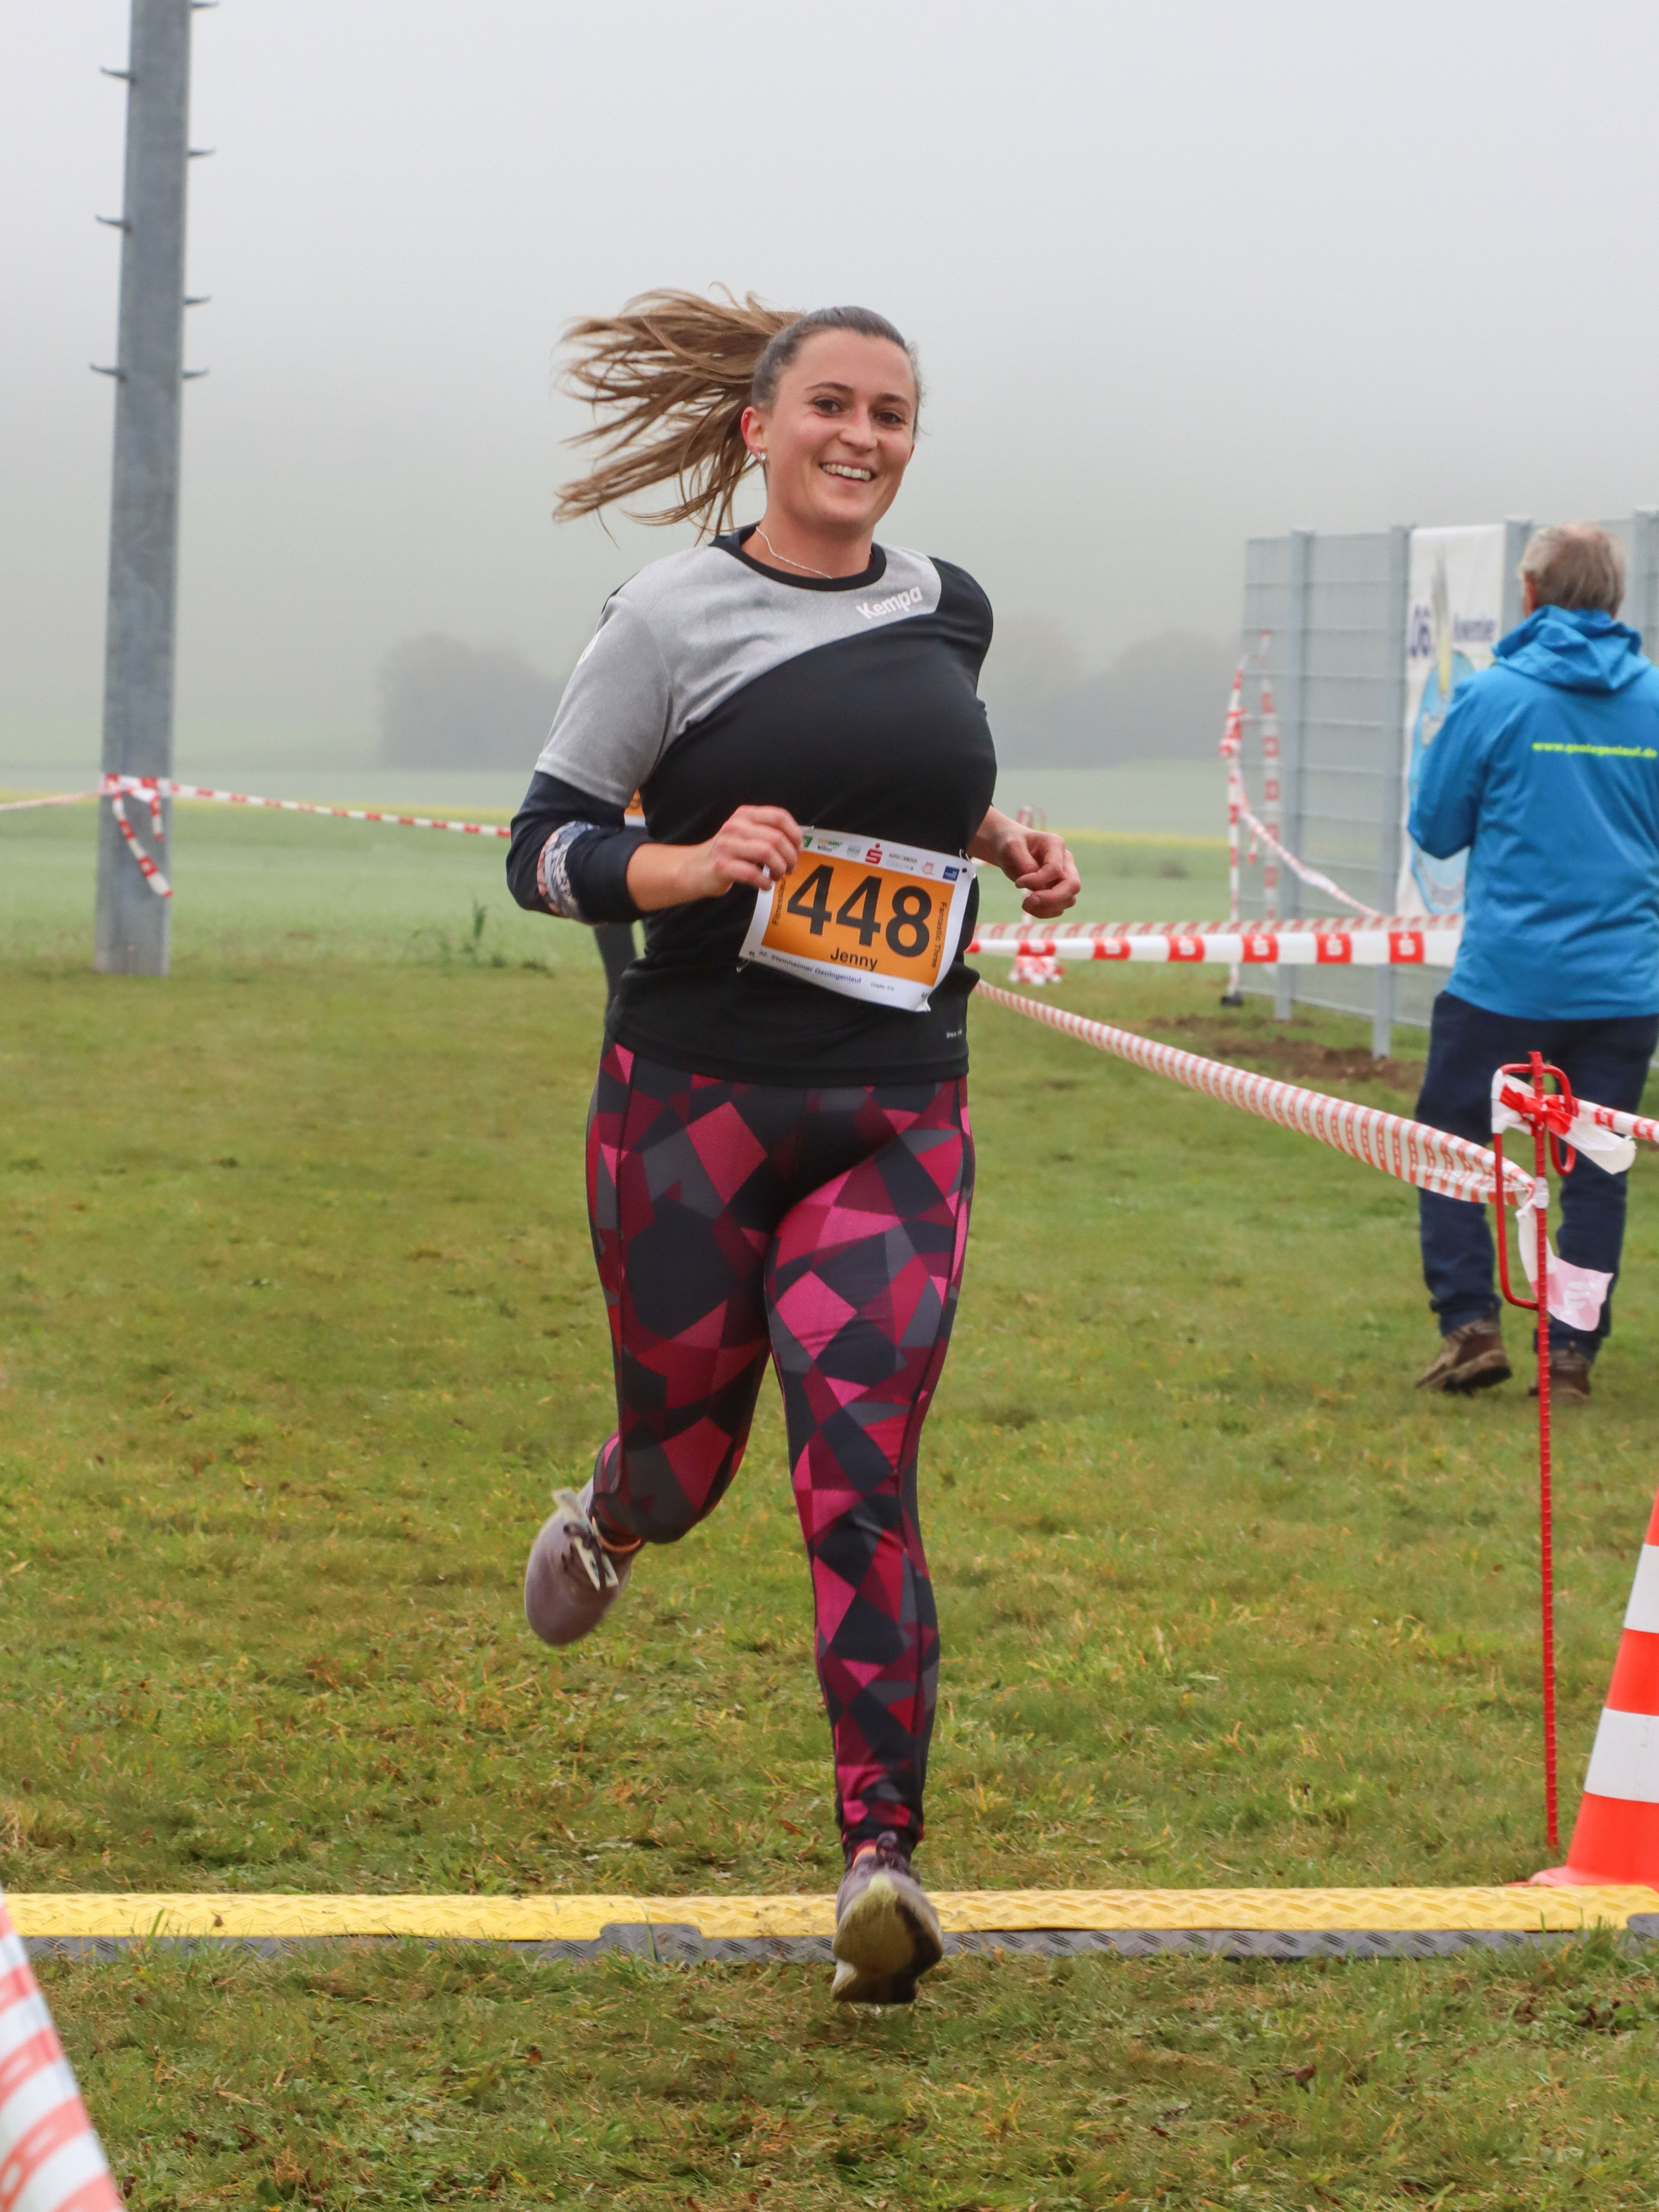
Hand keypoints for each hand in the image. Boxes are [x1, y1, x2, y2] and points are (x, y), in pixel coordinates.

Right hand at [626, 805, 801, 910]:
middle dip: (790, 856)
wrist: (695, 869)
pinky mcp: (721, 866)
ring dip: (779, 869)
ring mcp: (727, 845)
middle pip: (776, 838)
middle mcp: (735, 826)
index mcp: (745, 815)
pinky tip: (765, 885)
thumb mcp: (746, 834)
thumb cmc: (728, 854)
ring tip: (777, 876)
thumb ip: (767, 833)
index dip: (795, 834)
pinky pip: (752, 873)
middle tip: (789, 868)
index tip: (798, 849)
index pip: (779, 816)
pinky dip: (764, 882)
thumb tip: (797, 844)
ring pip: (767, 853)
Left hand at [969, 809, 1080, 918]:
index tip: (1018, 883)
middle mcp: (1065, 861)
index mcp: (1055, 844)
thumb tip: (1037, 886)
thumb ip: (1024, 862)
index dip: (1037, 880)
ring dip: (1046, 908)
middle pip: (1072, 886)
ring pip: (1069, 900)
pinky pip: (1060, 907)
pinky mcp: (1059, 889)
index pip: (1055, 869)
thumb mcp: (1011, 847)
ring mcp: (1065, 876)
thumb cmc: (1010, 843)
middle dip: (1051, 898)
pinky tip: (1030, 907)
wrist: (1009, 848)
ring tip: (1025, 904)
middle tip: (1028, 901)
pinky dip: (1045, 912)